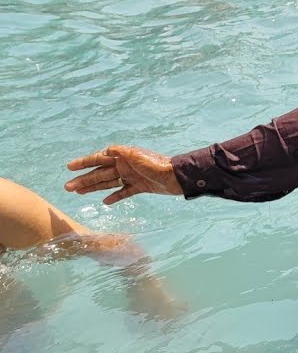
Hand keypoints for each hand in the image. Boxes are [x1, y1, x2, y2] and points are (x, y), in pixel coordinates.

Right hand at [66, 145, 182, 204]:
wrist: (176, 177)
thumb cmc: (157, 165)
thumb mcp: (137, 156)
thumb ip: (122, 153)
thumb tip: (107, 150)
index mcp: (123, 157)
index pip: (99, 159)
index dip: (84, 162)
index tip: (69, 167)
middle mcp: (125, 166)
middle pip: (100, 173)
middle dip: (83, 179)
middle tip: (67, 187)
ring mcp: (132, 176)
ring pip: (108, 182)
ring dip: (93, 187)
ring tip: (78, 192)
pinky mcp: (140, 186)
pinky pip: (123, 192)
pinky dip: (114, 197)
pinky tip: (105, 202)